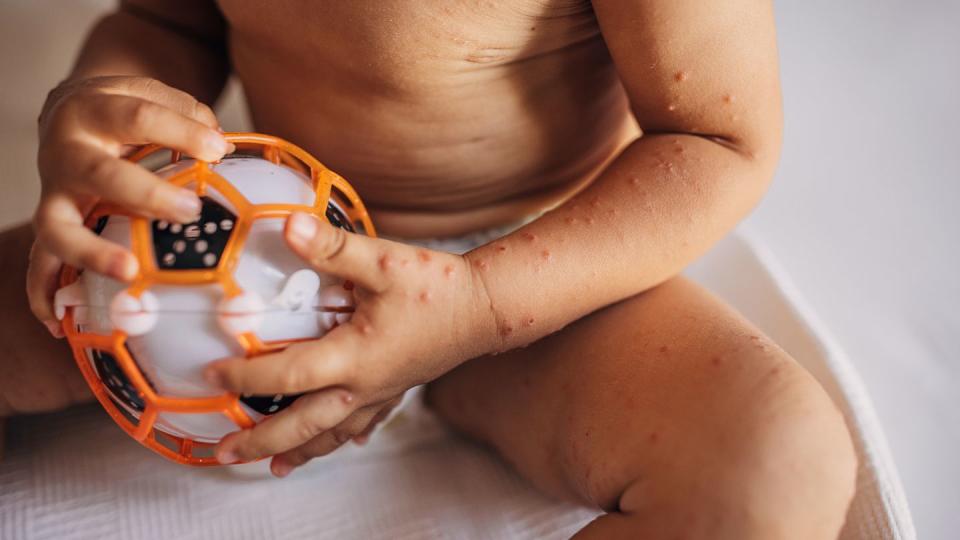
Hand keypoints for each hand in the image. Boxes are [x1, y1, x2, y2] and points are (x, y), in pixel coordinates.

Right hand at [29, 76, 231, 335]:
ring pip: (58, 226)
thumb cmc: (125, 109)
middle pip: (99, 174)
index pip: (137, 116)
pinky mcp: (50, 223)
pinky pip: (39, 262)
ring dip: (92, 252)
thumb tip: (219, 149)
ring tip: (129, 272)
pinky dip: (44, 292)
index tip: (218, 150)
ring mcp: (54, 192)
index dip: (180, 132)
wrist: (71, 110)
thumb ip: (188, 116)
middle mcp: (67, 153)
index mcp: (94, 110)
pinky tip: (58, 322)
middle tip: (189, 212)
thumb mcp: (150, 94)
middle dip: (145, 195)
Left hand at [205, 212, 494, 475]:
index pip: (286, 375)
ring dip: (300, 450)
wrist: (488, 307)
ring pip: (333, 432)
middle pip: (302, 424)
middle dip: (260, 441)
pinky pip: (365, 422)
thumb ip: (333, 246)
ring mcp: (381, 392)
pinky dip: (346, 436)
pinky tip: (346, 442)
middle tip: (223, 454)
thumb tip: (286, 223)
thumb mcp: (383, 261)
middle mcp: (363, 385)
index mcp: (353, 357)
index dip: (244, 378)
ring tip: (273, 467)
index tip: (210, 378)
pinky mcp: (397, 387)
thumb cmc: (438, 287)